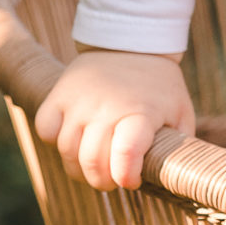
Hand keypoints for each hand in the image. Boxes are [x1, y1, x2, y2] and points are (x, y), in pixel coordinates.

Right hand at [35, 50, 194, 190]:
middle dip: (102, 182)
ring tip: (94, 164)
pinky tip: (73, 139)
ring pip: (67, 151)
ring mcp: (79, 101)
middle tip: (111, 181)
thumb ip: (179, 145)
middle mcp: (107, 107)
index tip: (130, 181)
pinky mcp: (58, 95)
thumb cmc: (159, 87)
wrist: (132, 42)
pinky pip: (45, 131)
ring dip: (79, 168)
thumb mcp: (180, 111)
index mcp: (141, 112)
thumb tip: (175, 176)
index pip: (126, 153)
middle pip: (92, 161)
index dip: (125, 177)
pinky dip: (54, 141)